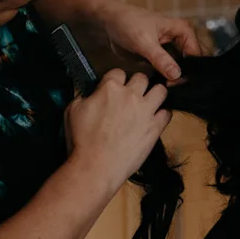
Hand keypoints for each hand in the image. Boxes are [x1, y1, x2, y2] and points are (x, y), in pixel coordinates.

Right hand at [64, 69, 169, 183]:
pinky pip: (167, 113)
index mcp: (110, 88)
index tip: (115, 88)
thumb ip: (84, 96)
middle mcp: (130, 95)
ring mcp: (145, 111)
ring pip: (161, 90)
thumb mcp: (72, 111)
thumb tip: (91, 94)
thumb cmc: (81, 140)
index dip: (116, 80)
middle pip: (142, 78)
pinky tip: (155, 120)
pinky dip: (162, 115)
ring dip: (155, 94)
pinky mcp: (155, 128)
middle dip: (138, 84)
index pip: (118, 72)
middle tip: (133, 95)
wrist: (96, 166)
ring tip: (150, 103)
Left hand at [84, 0, 204, 84]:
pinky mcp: (163, 57)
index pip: (196, 55)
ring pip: (182, 69)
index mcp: (183, 30)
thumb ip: (160, 59)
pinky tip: (162, 86)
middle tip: (172, 88)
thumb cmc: (127, 24)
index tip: (176, 83)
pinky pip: (170, 71)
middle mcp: (181, 39)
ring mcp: (172, 49)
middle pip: (192, 63)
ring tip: (167, 88)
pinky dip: (168, 79)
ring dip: (176, 79)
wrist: (110, 21)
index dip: (189, 71)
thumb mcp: (143, 42)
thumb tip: (176, 75)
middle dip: (185, 76)